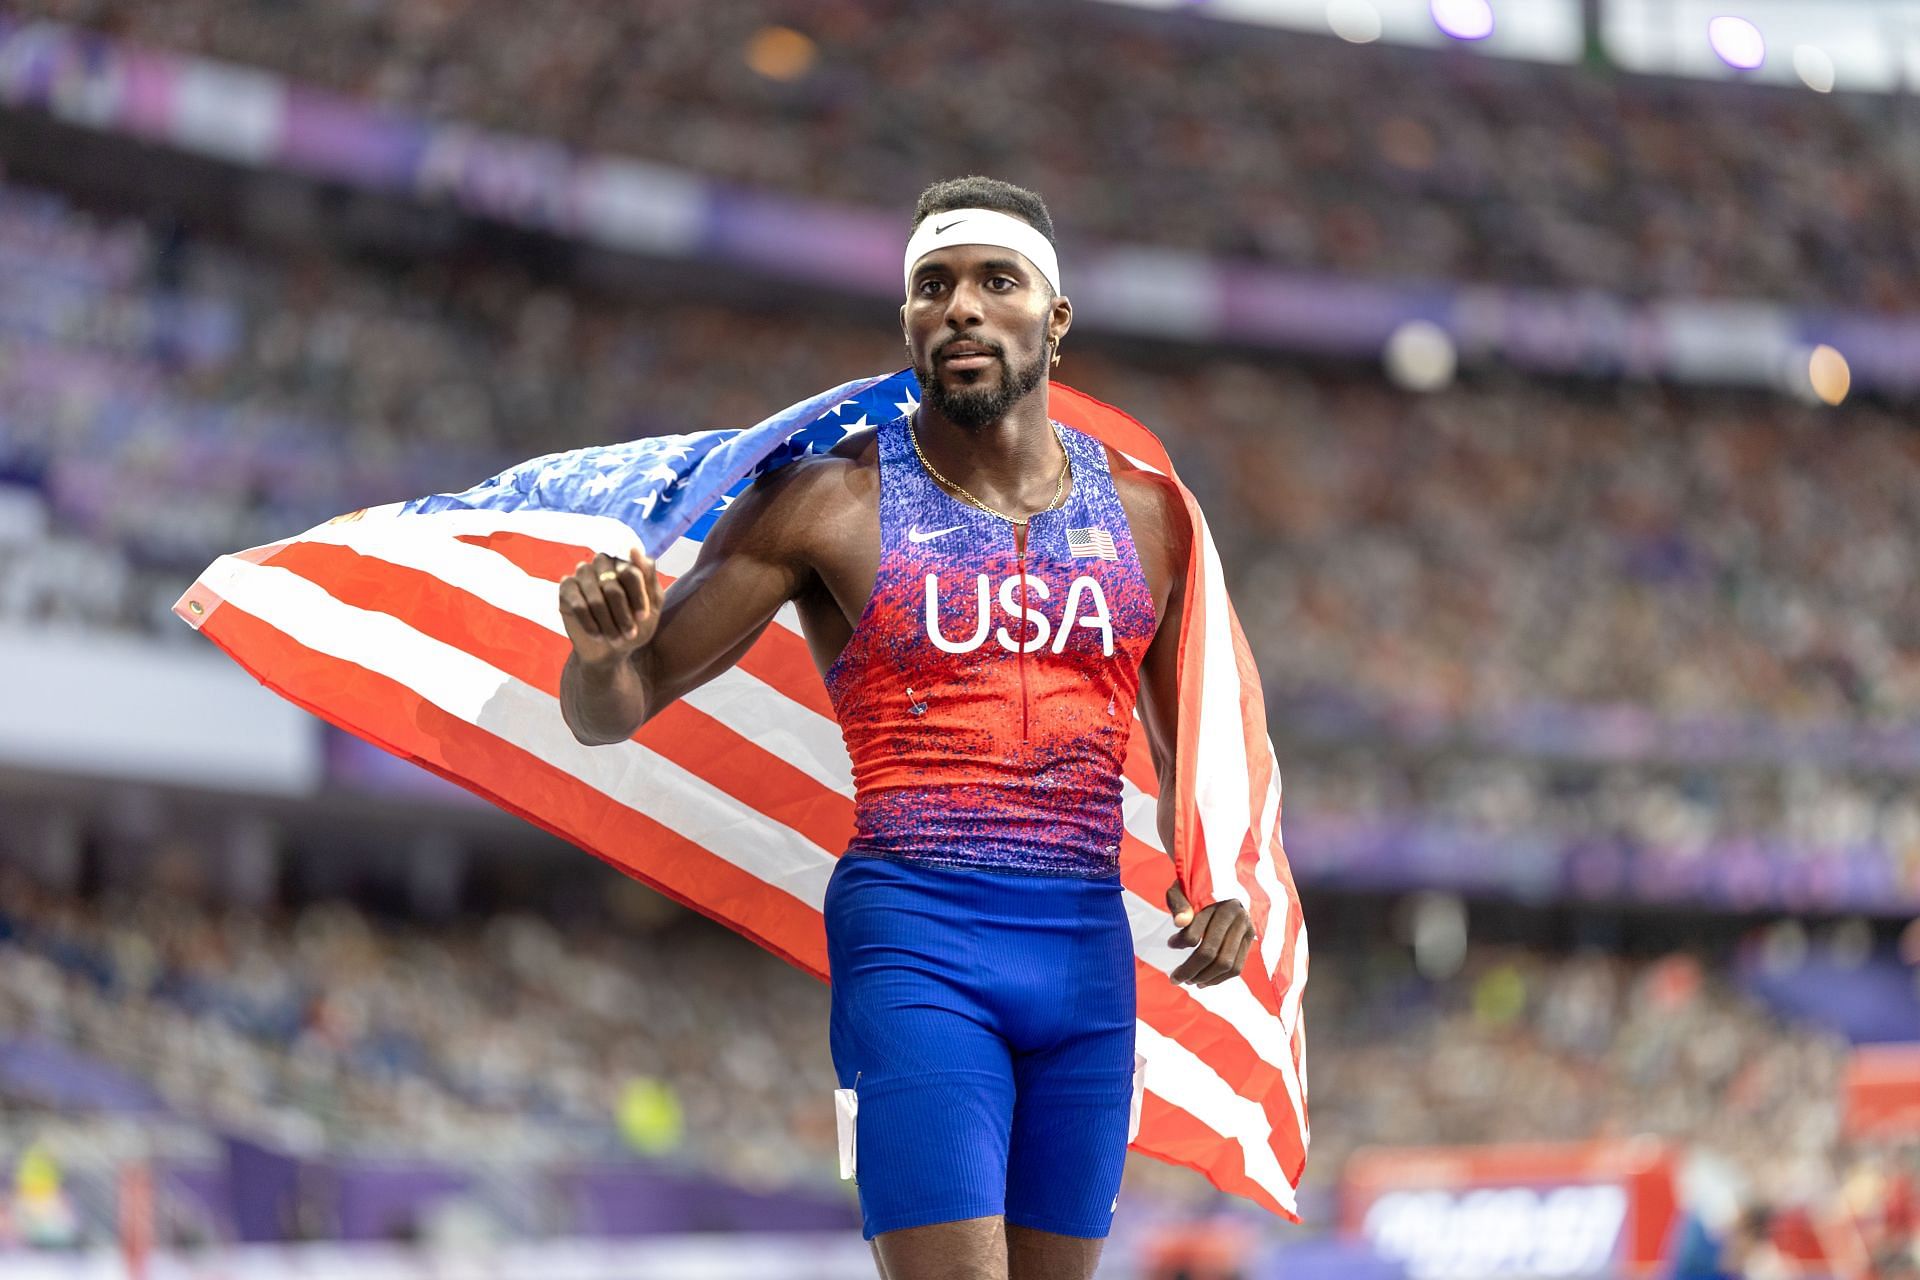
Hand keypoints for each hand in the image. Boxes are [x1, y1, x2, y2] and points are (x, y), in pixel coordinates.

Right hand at [560, 547, 662, 666]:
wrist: (611, 648)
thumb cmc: (634, 625)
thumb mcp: (651, 605)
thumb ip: (649, 578)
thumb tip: (633, 549)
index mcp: (625, 563)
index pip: (631, 573)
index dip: (638, 598)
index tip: (642, 618)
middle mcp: (602, 563)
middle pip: (612, 587)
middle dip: (622, 615)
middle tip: (629, 634)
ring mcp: (583, 573)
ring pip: (595, 599)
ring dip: (607, 623)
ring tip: (616, 639)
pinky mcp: (566, 587)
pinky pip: (578, 605)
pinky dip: (590, 623)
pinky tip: (598, 635)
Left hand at [1166, 880, 1254, 987]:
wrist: (1220, 885)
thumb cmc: (1194, 891)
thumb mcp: (1181, 890)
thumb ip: (1178, 903)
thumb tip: (1180, 923)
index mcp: (1218, 903)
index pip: (1196, 932)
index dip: (1180, 942)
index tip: (1170, 944)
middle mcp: (1237, 916)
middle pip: (1211, 952)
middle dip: (1190, 970)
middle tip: (1174, 978)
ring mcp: (1247, 930)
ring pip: (1226, 964)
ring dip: (1204, 978)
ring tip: (1188, 981)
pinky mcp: (1250, 941)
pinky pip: (1236, 968)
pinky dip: (1218, 979)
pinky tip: (1203, 981)